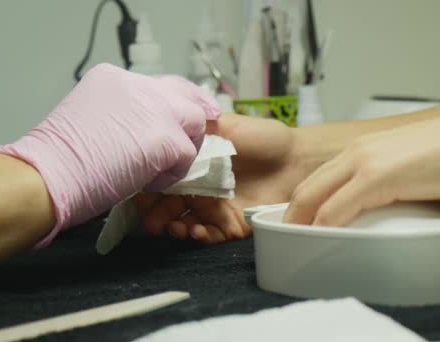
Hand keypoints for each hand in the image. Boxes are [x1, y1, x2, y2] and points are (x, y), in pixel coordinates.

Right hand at [0, 63, 218, 245]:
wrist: (47, 174)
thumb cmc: (55, 159)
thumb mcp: (87, 118)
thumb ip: (118, 116)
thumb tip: (139, 132)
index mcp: (114, 78)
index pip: (158, 85)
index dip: (172, 105)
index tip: (177, 122)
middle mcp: (138, 85)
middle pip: (184, 94)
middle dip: (192, 118)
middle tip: (192, 141)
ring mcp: (156, 109)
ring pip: (195, 120)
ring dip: (184, 146)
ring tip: (162, 167)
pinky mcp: (167, 138)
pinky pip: (187, 155)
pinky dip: (173, 173)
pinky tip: (148, 182)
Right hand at [135, 113, 304, 243]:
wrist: (297, 158)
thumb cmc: (263, 138)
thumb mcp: (225, 125)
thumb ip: (195, 129)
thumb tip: (166, 126)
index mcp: (194, 167)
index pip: (162, 181)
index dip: (149, 189)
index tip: (141, 194)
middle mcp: (200, 190)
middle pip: (168, 207)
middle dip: (156, 216)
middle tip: (153, 220)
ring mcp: (215, 209)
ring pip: (185, 224)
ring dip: (175, 228)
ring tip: (175, 227)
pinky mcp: (233, 225)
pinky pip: (210, 236)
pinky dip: (199, 237)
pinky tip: (196, 231)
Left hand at [283, 98, 439, 225]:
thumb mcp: (413, 170)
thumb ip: (391, 186)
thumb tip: (385, 210)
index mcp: (363, 150)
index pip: (319, 179)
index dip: (303, 204)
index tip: (298, 225)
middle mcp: (356, 153)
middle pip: (307, 188)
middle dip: (292, 216)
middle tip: (287, 240)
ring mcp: (365, 163)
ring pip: (314, 197)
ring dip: (301, 224)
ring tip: (296, 246)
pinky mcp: (378, 177)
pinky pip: (338, 207)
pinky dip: (324, 226)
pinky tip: (320, 240)